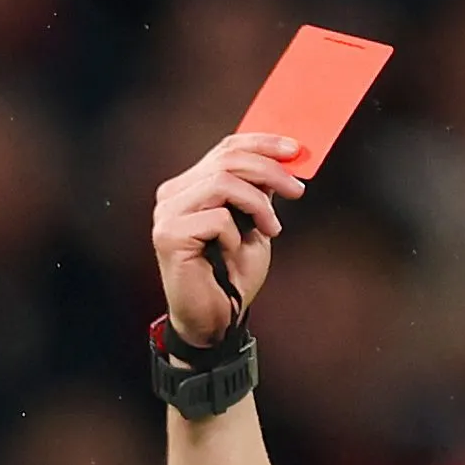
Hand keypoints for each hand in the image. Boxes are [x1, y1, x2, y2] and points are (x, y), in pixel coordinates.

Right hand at [151, 133, 307, 346]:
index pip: (225, 148)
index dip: (262, 143)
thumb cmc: (232, 275)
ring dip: (257, 204)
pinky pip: (217, 218)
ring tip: (270, 228)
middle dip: (269, 171)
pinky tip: (234, 252)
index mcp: (189, 186)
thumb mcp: (254, 222)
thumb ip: (259, 190)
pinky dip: (235, 234)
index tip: (295, 150)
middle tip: (296, 190)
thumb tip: (282, 159)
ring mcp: (167, 215)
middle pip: (227, 160)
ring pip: (222, 182)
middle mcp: (172, 196)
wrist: (217, 320)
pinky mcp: (169, 236)